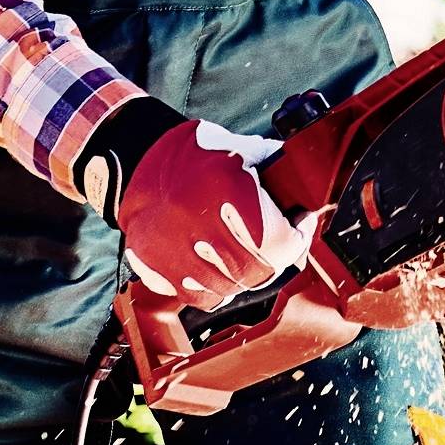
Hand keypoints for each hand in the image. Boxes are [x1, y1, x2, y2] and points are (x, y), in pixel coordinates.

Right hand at [115, 119, 312, 307]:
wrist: (137, 164)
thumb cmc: (194, 156)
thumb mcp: (240, 147)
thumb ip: (275, 167)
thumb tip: (307, 185)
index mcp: (227, 190)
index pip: (279, 241)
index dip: (298, 238)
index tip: (300, 227)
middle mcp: (201, 225)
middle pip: (257, 270)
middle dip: (274, 258)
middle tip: (276, 242)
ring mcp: (177, 251)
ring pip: (231, 288)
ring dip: (246, 275)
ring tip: (245, 250)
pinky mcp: (158, 268)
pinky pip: (201, 297)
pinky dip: (218, 289)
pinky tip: (221, 267)